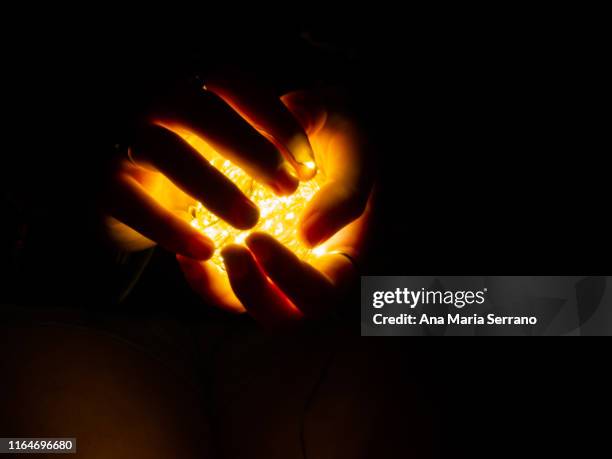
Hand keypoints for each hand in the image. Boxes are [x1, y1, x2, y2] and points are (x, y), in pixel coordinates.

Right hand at [102, 75, 316, 259]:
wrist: (113, 183)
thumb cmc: (182, 158)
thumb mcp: (218, 140)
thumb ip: (259, 133)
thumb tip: (311, 145)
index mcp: (184, 82)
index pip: (234, 82)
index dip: (276, 120)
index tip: (308, 164)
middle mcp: (150, 100)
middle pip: (202, 111)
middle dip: (251, 149)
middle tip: (287, 188)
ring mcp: (119, 137)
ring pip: (167, 151)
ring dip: (213, 187)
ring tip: (251, 220)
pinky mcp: (97, 180)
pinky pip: (130, 201)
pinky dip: (168, 226)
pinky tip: (204, 251)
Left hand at [178, 91, 372, 325]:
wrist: (303, 128)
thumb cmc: (336, 138)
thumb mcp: (353, 154)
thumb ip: (344, 194)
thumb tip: (310, 239)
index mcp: (343, 258)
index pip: (322, 293)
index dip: (289, 277)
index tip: (257, 237)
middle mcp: (309, 273)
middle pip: (284, 316)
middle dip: (253, 292)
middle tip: (231, 251)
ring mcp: (274, 271)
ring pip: (247, 307)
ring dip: (223, 288)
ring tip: (204, 253)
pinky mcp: (245, 259)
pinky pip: (221, 285)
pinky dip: (201, 277)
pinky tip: (186, 250)